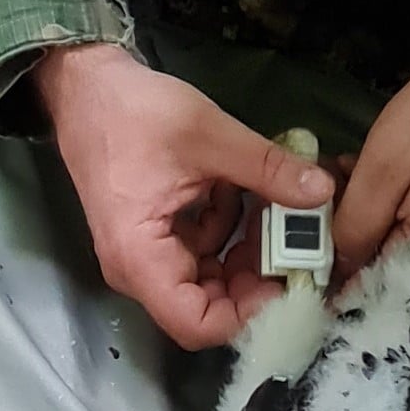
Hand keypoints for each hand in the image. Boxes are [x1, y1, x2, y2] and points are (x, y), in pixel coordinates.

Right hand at [34, 44, 333, 349]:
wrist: (87, 86)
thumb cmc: (133, 112)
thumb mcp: (210, 137)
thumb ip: (268, 170)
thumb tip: (322, 192)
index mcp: (140, 258)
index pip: (197, 324)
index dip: (248, 314)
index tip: (288, 280)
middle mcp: (139, 269)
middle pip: (209, 304)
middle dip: (256, 277)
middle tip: (296, 242)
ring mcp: (148, 253)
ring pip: (211, 276)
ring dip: (248, 248)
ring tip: (275, 207)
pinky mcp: (158, 234)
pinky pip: (203, 248)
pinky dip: (230, 227)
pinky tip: (244, 190)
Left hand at [333, 21, 409, 277]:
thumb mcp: (386, 162)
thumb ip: (359, 220)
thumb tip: (337, 266)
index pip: (369, 281)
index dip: (335, 266)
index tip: (310, 239)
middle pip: (389, 257)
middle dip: (352, 227)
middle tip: (334, 181)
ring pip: (407, 236)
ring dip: (376, 211)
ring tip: (354, 167)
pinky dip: (404, 201)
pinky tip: (391, 170)